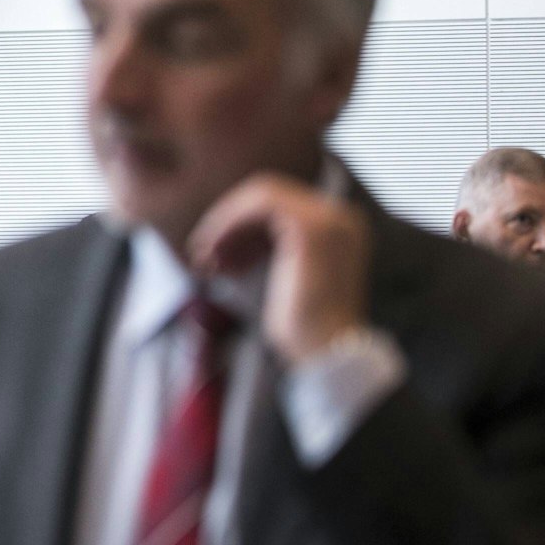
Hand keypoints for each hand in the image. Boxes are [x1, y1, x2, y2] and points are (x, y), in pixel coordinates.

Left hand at [188, 173, 371, 364]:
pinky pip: (259, 205)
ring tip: (206, 259)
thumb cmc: (300, 323)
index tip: (216, 250)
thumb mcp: (282, 271)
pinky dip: (229, 224)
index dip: (239, 220)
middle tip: (204, 252)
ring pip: (261, 194)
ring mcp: (329, 219)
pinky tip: (215, 255)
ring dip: (225, 224)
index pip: (278, 201)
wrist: (325, 352)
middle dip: (229, 219)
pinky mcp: (312, 228)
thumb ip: (266, 243)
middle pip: (267, 192)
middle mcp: (340, 215)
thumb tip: (222, 230)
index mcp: (338, 224)